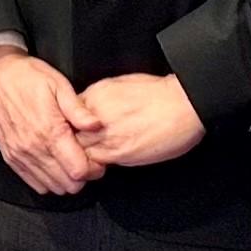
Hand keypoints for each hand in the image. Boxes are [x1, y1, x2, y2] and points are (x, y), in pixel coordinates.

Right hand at [0, 45, 103, 194]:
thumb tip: (97, 126)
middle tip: (85, 158)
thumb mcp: (59, 85)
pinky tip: (53, 163)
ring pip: (53, 187)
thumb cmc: (26, 77)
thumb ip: (79, 110)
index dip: (94, 169)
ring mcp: (20, 155)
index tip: (97, 158)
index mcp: (49, 131)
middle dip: (83, 175)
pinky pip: (35, 184)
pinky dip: (48, 180)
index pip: (79, 171)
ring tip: (69, 159)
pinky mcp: (10, 157)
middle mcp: (33, 148)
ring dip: (65, 179)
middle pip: (68, 185)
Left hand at [72, 72, 205, 168]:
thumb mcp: (120, 85)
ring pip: (79, 151)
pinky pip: (96, 163)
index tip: (70, 130)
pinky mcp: (120, 153)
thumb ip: (100, 99)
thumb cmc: (160, 93)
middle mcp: (97, 114)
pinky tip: (99, 164)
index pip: (66, 113)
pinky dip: (94, 166)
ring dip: (80, 156)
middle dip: (69, 141)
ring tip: (84, 158)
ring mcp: (107, 135)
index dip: (67, 124)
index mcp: (96, 95)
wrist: (184, 105)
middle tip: (72, 148)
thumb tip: (89, 110)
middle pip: (68, 133)